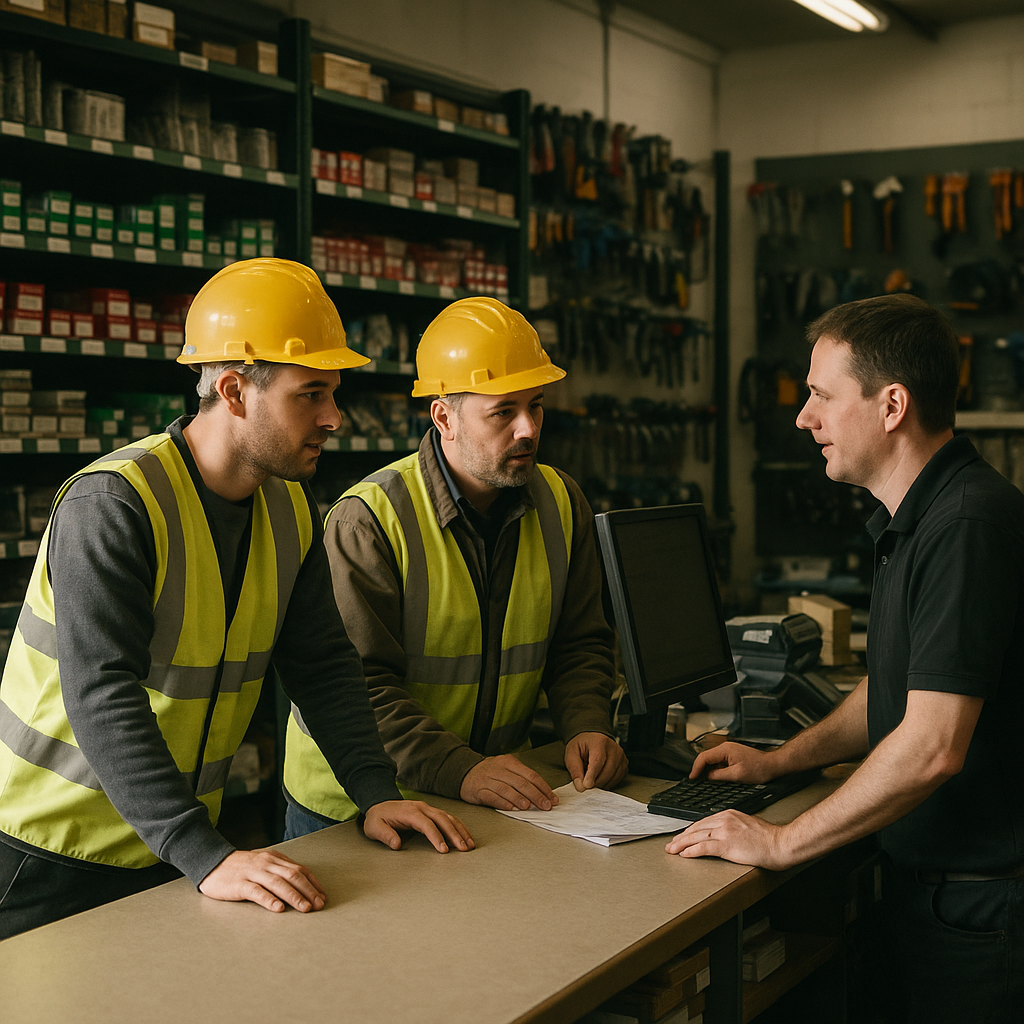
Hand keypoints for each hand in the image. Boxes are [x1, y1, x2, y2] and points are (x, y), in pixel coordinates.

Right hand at [198, 849, 325, 912]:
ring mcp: (253, 873)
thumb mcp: (263, 863)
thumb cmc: (240, 867)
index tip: (323, 896)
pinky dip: (269, 900)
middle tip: (319, 905)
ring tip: (305, 908)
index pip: (299, 869)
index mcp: (274, 858)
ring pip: (278, 883)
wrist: (212, 863)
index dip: (313, 883)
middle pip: (292, 876)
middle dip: (308, 891)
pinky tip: (278, 908)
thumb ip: (279, 870)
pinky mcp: (239, 884)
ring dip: (294, 896)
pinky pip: (256, 892)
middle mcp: (266, 864)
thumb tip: (301, 884)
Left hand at [362, 800, 474, 852]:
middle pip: (442, 819)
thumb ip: (385, 835)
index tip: (444, 850)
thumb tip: (397, 844)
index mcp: (409, 812)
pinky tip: (465, 836)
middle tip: (464, 849)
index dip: (436, 836)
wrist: (379, 804)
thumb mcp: (374, 827)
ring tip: (470, 845)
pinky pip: (448, 818)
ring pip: (448, 817)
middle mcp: (422, 808)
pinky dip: (458, 827)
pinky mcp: (431, 812)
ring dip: (460, 830)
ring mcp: (428, 808)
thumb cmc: (378, 818)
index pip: (426, 824)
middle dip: (454, 834)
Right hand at [460, 754, 558, 810]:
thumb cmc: (490, 773)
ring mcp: (487, 779)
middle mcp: (499, 769)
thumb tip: (543, 793)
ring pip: (506, 789)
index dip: (543, 787)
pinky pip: (491, 796)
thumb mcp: (507, 768)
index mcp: (509, 762)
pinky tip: (510, 808)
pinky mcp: (478, 790)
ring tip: (529, 807)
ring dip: (519, 798)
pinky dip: (501, 802)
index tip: (552, 799)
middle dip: (535, 795)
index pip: (530, 774)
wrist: (464, 772)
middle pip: (520, 782)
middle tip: (545, 806)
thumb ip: (522, 778)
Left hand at [564, 732, 627, 791]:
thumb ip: (575, 769)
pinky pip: (617, 780)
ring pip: (613, 778)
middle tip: (585, 784)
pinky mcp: (624, 764)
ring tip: (591, 778)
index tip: (586, 785)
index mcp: (599, 742)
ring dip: (601, 784)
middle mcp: (613, 748)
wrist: (592, 741)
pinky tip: (599, 778)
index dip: (592, 775)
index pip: (597, 761)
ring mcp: (621, 756)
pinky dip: (607, 783)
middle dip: (595, 782)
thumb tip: (581, 786)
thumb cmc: (582, 746)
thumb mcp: (572, 754)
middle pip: (607, 771)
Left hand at [665, 810, 796, 869]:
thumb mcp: (747, 825)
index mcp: (728, 814)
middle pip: (696, 828)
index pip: (703, 822)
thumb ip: (733, 826)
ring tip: (672, 850)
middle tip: (671, 844)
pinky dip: (692, 851)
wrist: (781, 843)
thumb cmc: (769, 838)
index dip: (690, 830)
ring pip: (696, 837)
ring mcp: (725, 832)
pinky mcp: (728, 845)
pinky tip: (685, 855)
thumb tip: (723, 834)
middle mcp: (724, 820)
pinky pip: (704, 848)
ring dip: (681, 844)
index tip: (682, 836)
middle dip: (681, 837)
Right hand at [689, 742, 776, 783]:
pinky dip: (714, 768)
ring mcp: (729, 751)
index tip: (692, 777)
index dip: (696, 768)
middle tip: (695, 780)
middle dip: (699, 768)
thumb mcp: (737, 775)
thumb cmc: (759, 769)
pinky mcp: (732, 755)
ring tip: (702, 779)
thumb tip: (707, 777)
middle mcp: (725, 748)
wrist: (772, 765)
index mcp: (724, 750)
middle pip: (706, 757)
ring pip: (712, 759)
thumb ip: (719, 776)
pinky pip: (719, 761)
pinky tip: (714, 776)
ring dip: (706, 769)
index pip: (703, 757)